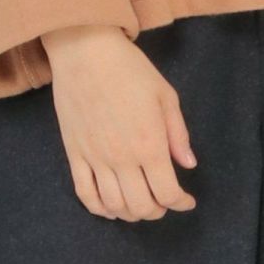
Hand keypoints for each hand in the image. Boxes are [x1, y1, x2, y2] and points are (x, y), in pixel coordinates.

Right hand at [39, 24, 198, 221]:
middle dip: (157, 210)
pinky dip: (100, 209)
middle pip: (141, 206)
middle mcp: (122, 158)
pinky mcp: (74, 154)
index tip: (187, 200)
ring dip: (131, 213)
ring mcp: (95, 158)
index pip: (167, 192)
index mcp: (149, 143)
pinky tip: (111, 207)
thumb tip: (189, 164)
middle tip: (164, 200)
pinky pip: (85, 195)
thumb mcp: (165, 94)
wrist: (85, 50)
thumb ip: (178, 133)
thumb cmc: (130, 67)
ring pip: (114, 206)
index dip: (181, 202)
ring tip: (141, 202)